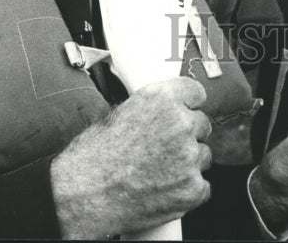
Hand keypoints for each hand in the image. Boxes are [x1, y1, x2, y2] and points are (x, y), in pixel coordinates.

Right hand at [50, 77, 210, 238]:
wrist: (83, 195)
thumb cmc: (94, 156)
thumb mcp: (121, 113)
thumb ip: (152, 107)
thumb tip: (165, 109)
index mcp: (163, 98)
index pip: (196, 92)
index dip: (189, 105)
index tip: (186, 111)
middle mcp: (181, 123)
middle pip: (202, 124)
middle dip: (188, 135)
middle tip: (165, 148)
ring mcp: (188, 157)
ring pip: (203, 155)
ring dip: (188, 163)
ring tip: (160, 171)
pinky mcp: (191, 189)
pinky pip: (203, 186)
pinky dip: (188, 190)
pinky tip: (165, 190)